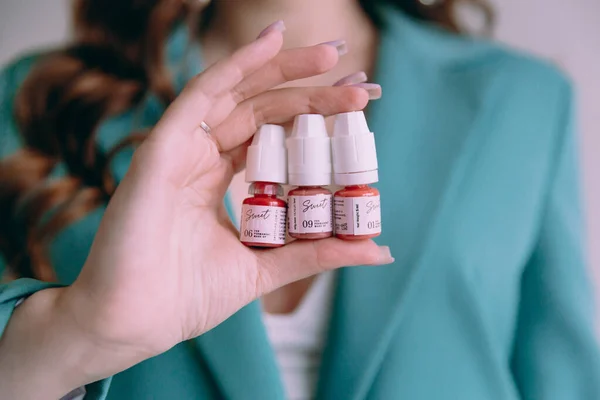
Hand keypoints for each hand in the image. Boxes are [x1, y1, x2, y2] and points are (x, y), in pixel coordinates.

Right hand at [42, 23, 391, 387]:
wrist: (134, 323)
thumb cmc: (186, 298)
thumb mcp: (267, 266)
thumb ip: (317, 251)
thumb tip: (380, 249)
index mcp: (217, 180)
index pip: (272, 135)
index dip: (312, 119)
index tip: (357, 110)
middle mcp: (200, 157)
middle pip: (262, 108)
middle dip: (311, 91)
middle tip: (360, 83)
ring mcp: (181, 149)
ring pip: (237, 92)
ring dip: (284, 68)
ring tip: (332, 55)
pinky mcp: (162, 147)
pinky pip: (202, 94)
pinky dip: (237, 65)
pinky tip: (273, 43)